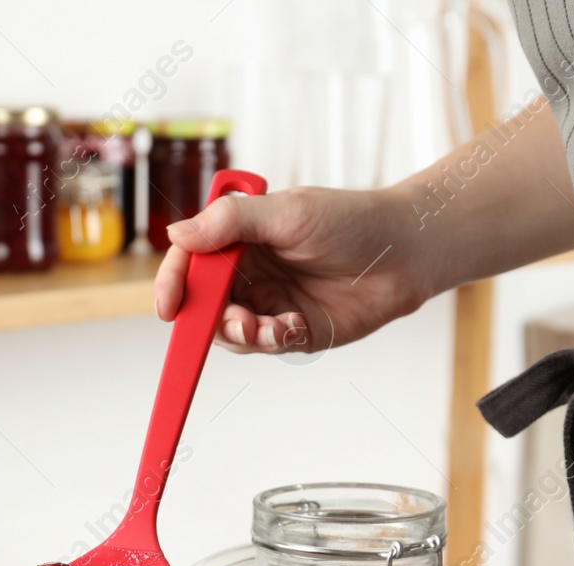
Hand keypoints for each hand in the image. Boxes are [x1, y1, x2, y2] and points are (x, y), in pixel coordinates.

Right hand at [152, 186, 431, 355]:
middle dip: (210, 318)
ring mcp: (269, 302)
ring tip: (271, 326)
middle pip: (204, 302)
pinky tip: (295, 325)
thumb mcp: (287, 212)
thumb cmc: (352, 220)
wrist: (406, 253)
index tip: (167, 304)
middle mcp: (248, 271)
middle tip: (236, 321)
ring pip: (230, 331)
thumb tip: (177, 233)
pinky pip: (265, 345)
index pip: (190, 261)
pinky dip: (273, 340)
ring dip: (243, 334)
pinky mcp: (292, 329)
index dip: (173, 282)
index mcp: (239, 237)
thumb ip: (231, 223)